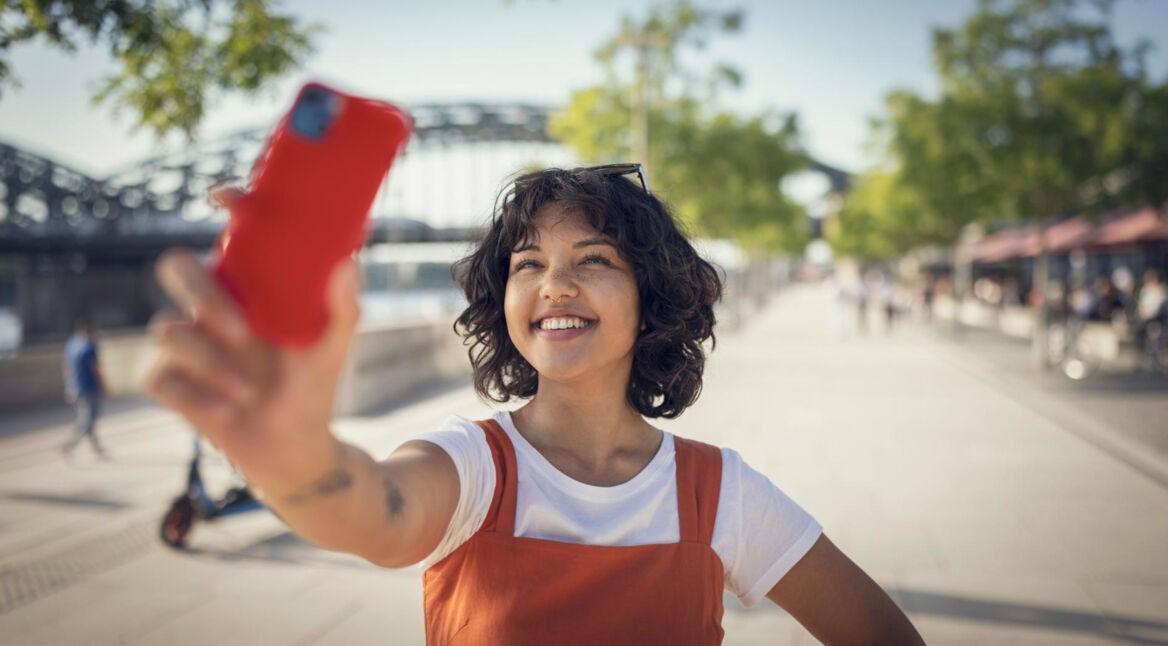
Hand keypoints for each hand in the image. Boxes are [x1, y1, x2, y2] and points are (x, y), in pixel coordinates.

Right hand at [145, 186, 362, 490]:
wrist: (293, 444)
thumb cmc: (310, 384)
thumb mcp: (333, 346)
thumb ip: (343, 307)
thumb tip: (348, 263)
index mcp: (247, 285)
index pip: (228, 233)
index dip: (226, 207)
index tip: (226, 197)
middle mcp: (210, 304)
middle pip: (174, 267)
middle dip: (202, 295)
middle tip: (241, 329)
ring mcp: (186, 341)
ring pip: (168, 329)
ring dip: (212, 363)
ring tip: (251, 393)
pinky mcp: (170, 380)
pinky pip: (161, 376)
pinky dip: (198, 397)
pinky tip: (228, 412)